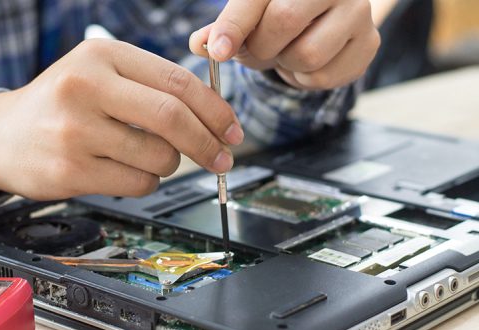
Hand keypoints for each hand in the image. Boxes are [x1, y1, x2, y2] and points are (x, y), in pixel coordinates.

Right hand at [0, 39, 242, 198]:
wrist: (1, 135)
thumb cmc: (61, 103)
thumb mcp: (100, 73)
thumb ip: (151, 84)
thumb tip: (213, 113)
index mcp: (101, 55)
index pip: (176, 82)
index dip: (215, 109)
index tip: (232, 129)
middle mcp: (86, 87)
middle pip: (172, 117)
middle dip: (208, 142)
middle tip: (222, 157)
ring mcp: (75, 131)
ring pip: (159, 156)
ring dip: (170, 164)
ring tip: (151, 157)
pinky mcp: (70, 171)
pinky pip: (137, 183)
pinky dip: (146, 181)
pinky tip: (126, 169)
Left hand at [190, 0, 380, 89]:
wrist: (322, 23)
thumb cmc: (276, 15)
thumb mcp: (247, 17)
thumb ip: (223, 30)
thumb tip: (199, 45)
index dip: (234, 25)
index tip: (218, 51)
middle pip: (284, 21)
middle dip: (260, 47)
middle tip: (257, 50)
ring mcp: (358, 12)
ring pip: (306, 54)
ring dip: (284, 64)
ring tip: (284, 53)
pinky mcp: (368, 44)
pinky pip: (323, 76)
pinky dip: (304, 79)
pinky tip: (305, 63)